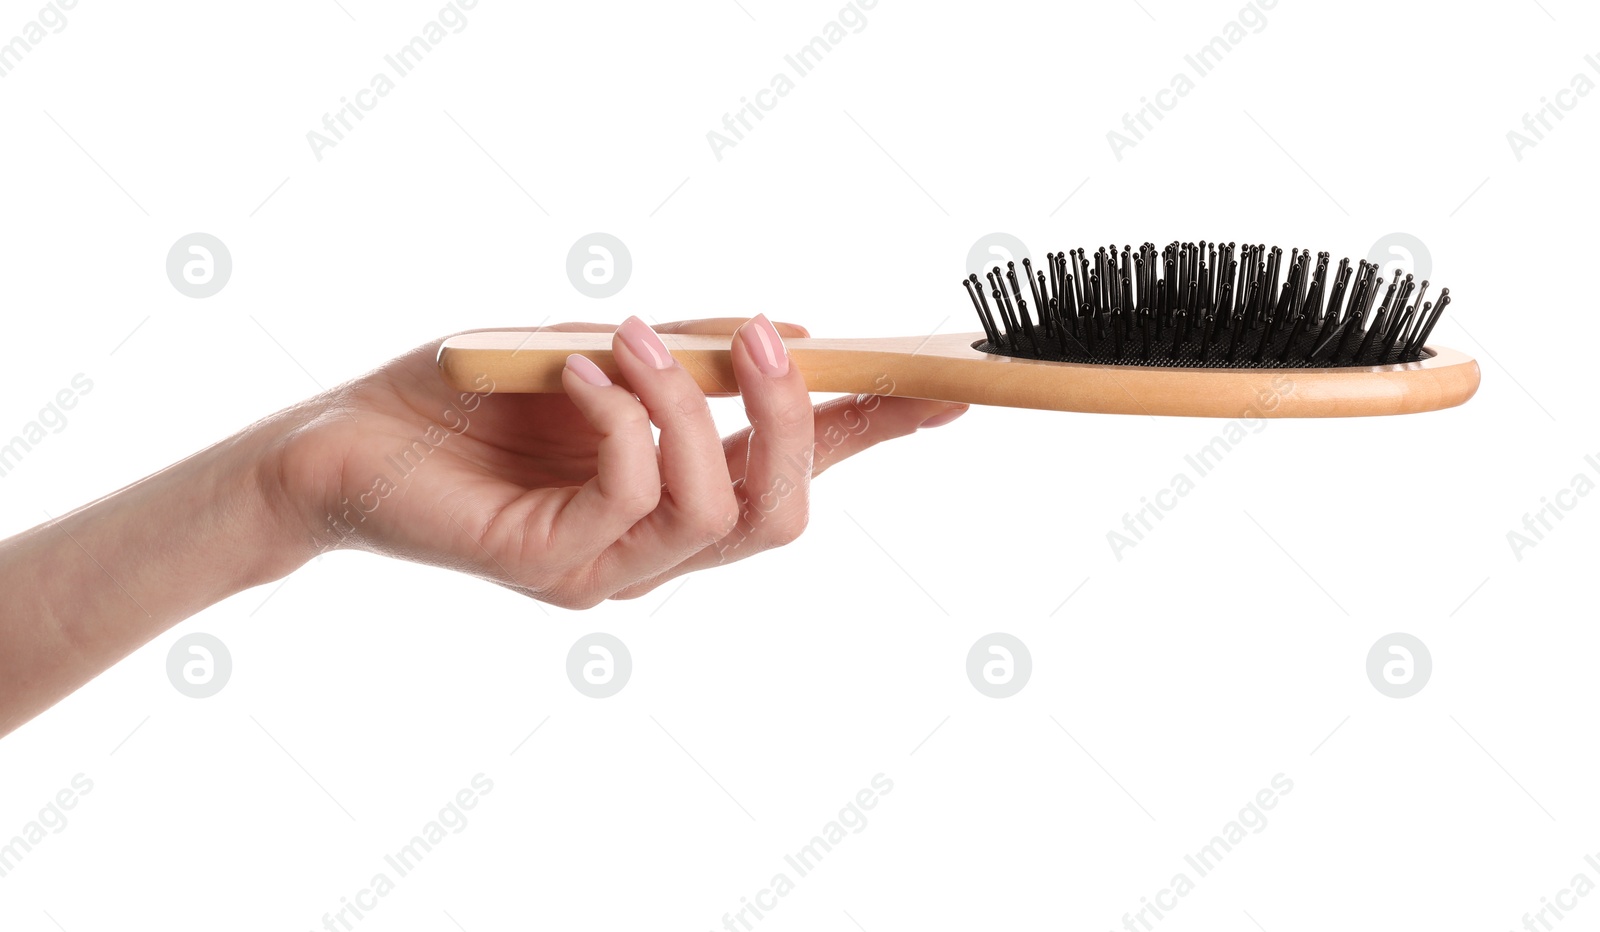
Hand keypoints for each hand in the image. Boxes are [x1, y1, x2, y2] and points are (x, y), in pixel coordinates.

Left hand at [270, 316, 966, 607]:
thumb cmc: (467, 398)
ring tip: (628, 337)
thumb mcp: (595, 351)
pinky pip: (629, 494)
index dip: (877, 433)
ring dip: (690, 406)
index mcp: (679, 494)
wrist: (340, 440)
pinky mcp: (549, 567)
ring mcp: (607, 569)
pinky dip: (619, 414)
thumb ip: (687, 356)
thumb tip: (791, 332)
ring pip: (715, 512)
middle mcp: (656, 548)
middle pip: (784, 516)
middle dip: (796, 419)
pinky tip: (576, 368)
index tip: (947, 386)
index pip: (801, 473)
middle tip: (759, 338)